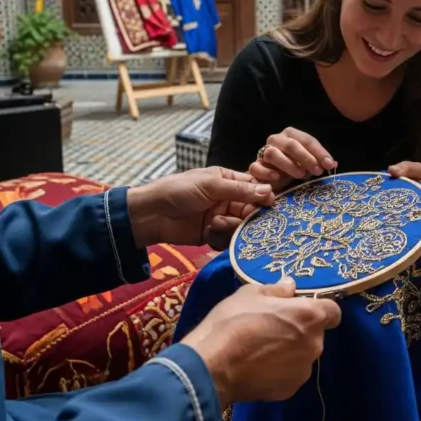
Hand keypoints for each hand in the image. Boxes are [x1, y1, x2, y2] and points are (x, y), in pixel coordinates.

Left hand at [127, 167, 274, 249]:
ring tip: (215, 224)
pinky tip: (209, 232)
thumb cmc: (179, 191)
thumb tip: (269, 190)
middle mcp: (228, 199)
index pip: (254, 187)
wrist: (151, 215)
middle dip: (249, 216)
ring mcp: (221, 218)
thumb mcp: (210, 185)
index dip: (264, 196)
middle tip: (244, 218)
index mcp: (228, 181)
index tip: (270, 204)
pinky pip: (228, 240)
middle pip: (252, 210)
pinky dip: (222, 238)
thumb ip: (240, 189)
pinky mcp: (213, 235)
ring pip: (241, 226)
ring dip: (232, 227)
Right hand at [181, 277, 341, 403]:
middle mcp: (314, 344)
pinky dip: (278, 371)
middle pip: (315, 333)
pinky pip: (289, 375)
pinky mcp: (289, 391)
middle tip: (272, 327)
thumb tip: (291, 286)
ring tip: (261, 349)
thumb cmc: (233, 321)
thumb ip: (277, 290)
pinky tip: (256, 367)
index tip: (301, 309)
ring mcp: (303, 370)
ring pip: (302, 355)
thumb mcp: (251, 294)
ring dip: (290, 351)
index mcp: (310, 316)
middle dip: (299, 330)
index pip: (333, 311)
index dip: (320, 309)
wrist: (212, 366)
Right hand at [249, 127, 336, 191]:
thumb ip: (320, 162)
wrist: (273, 178)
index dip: (319, 152)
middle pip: (290, 144)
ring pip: (272, 153)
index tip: (329, 164)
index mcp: (291, 135)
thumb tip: (332, 163)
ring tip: (300, 175)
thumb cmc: (294, 167)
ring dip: (288, 164)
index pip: (307, 140)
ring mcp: (263, 151)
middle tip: (317, 171)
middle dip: (306, 158)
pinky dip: (267, 172)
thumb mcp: (309, 164)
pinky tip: (278, 178)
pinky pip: (256, 167)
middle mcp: (276, 140)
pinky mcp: (255, 166)